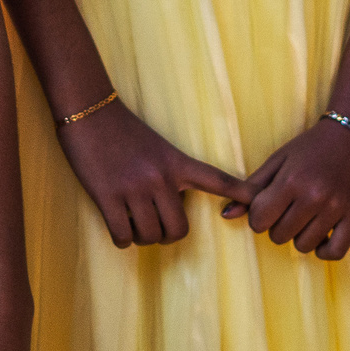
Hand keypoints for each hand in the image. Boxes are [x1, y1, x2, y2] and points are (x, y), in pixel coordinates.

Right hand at [56, 100, 252, 246]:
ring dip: (141, 237)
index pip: (216, 179)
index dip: (241, 192)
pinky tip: (118, 225)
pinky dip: (122, 238)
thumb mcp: (158, 147)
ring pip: (150, 237)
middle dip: (166, 235)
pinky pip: (123, 237)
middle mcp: (160, 178)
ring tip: (132, 221)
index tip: (259, 200)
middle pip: (178, 230)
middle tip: (154, 226)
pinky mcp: (108, 197)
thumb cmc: (123, 130)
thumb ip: (171, 173)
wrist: (89, 112)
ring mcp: (134, 189)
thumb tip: (175, 206)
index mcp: (176, 162)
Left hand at [223, 116, 349, 258]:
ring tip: (307, 216)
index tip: (269, 206)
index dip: (260, 216)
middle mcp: (313, 196)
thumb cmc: (312, 146)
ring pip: (304, 246)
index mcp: (291, 181)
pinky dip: (324, 250)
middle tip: (290, 208)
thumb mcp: (279, 160)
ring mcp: (336, 208)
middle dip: (278, 225)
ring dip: (301, 235)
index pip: (259, 221)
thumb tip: (226, 215)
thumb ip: (252, 187)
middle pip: (279, 236)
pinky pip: (335, 252)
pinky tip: (322, 235)